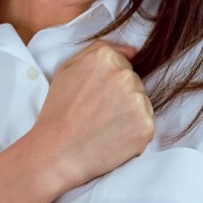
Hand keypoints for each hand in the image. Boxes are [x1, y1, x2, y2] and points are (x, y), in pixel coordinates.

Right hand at [26, 40, 154, 193]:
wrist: (57, 152)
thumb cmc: (58, 111)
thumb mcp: (67, 69)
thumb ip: (98, 50)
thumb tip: (133, 51)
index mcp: (105, 58)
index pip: (122, 63)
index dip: (107, 82)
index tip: (94, 97)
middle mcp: (125, 75)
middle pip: (134, 82)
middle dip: (120, 96)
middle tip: (96, 114)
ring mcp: (138, 101)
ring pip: (141, 103)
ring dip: (128, 114)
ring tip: (103, 126)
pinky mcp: (146, 126)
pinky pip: (145, 124)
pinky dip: (133, 133)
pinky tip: (112, 137)